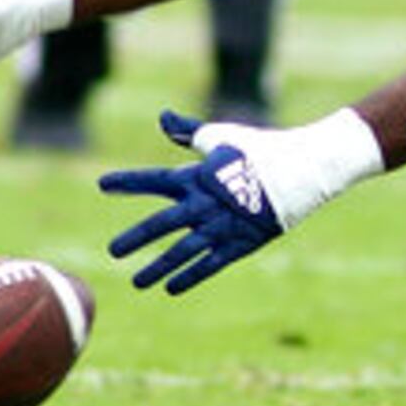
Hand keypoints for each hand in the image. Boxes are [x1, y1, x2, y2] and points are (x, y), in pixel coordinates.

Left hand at [99, 110, 295, 295]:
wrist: (303, 169)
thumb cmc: (261, 149)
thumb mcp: (222, 136)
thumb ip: (188, 132)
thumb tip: (162, 117)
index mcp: (198, 176)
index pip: (156, 179)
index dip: (129, 182)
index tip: (103, 184)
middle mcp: (205, 203)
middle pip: (163, 223)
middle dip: (136, 237)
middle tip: (113, 251)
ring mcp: (222, 226)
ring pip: (183, 251)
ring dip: (159, 267)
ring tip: (137, 282)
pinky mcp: (241, 243)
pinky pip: (211, 264)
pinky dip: (191, 276)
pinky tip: (171, 288)